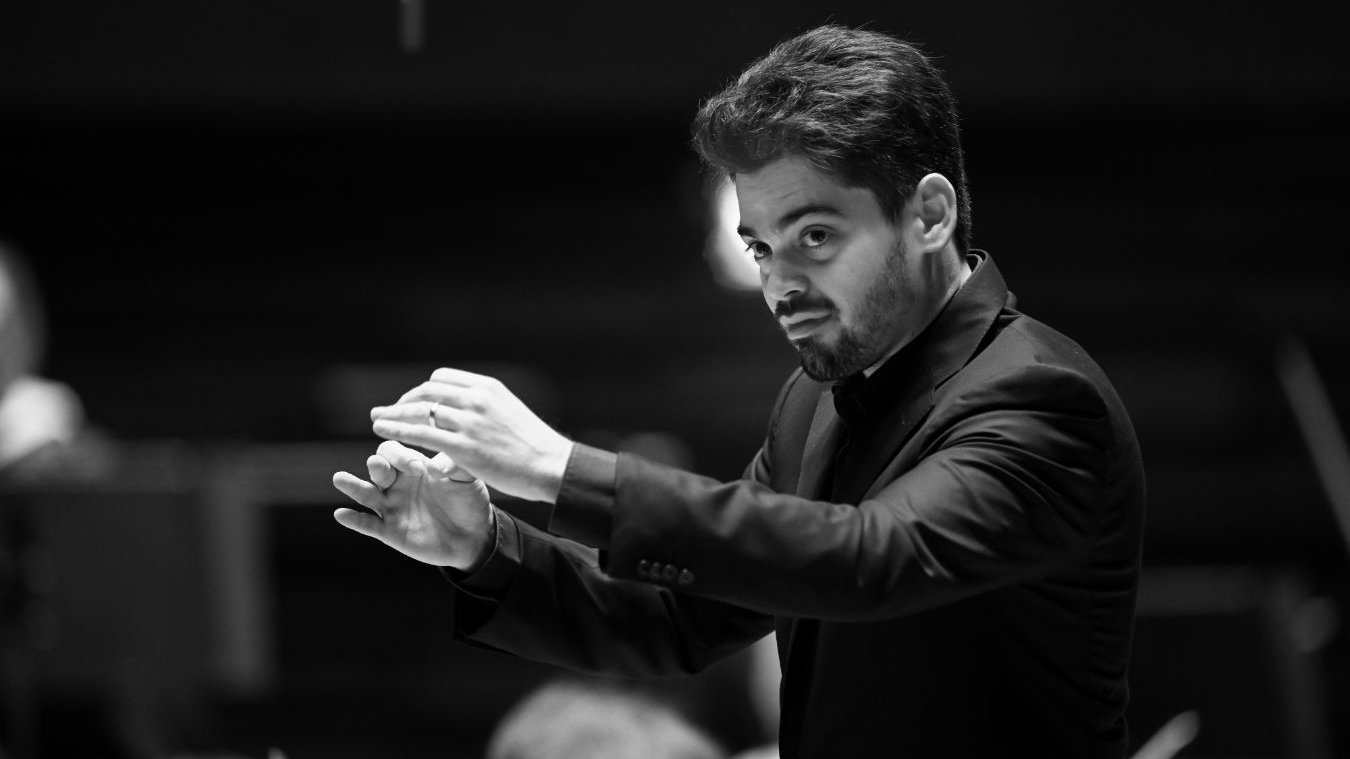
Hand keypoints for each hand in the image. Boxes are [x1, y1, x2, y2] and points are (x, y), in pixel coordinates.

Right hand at [331, 440, 493, 569]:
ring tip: (340, 478)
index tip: (417, 468)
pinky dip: (354, 520)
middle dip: (377, 465)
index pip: (395, 451)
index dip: (401, 456)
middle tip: (379, 466)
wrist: (473, 536)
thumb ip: (454, 467)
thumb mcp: (466, 480)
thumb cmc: (468, 501)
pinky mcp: (390, 531)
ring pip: (366, 493)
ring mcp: (392, 506)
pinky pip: (368, 524)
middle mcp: (398, 483)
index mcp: (414, 465)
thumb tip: (436, 466)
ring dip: (352, 486)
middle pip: (377, 467)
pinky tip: (341, 514)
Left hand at [369, 368, 573, 502]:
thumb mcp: (509, 412)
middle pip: (426, 391)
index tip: (412, 401)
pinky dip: (397, 430)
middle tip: (387, 411)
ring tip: (377, 421)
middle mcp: (476, 398)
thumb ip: (485, 407)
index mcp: (487, 387)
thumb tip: (465, 410)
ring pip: (419, 410)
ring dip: (393, 414)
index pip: (442, 378)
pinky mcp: (464, 446)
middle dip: (402, 401)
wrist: (551, 465)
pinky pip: (421, 433)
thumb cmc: (534, 445)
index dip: (421, 390)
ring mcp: (469, 421)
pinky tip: (383, 433)